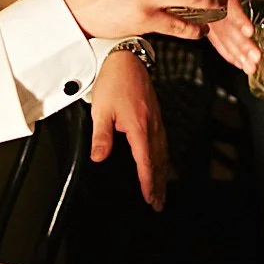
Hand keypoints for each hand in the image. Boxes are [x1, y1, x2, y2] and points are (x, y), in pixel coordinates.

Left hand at [89, 50, 167, 210]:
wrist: (126, 58)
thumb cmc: (114, 81)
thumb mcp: (101, 110)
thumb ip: (101, 136)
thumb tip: (99, 157)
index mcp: (138, 127)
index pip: (146, 162)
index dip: (148, 182)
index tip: (149, 197)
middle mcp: (151, 126)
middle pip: (158, 161)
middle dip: (159, 185)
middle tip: (158, 204)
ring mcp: (156, 120)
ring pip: (163, 153)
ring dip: (163, 174)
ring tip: (161, 191)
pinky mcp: (155, 115)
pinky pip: (163, 142)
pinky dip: (164, 158)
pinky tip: (162, 163)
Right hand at [205, 0, 263, 76]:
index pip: (231, 5)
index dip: (240, 20)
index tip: (250, 31)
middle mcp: (216, 4)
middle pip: (227, 27)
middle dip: (242, 45)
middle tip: (256, 58)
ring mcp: (211, 16)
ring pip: (222, 38)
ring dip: (236, 54)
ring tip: (250, 67)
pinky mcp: (210, 26)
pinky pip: (217, 43)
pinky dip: (228, 55)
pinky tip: (239, 63)